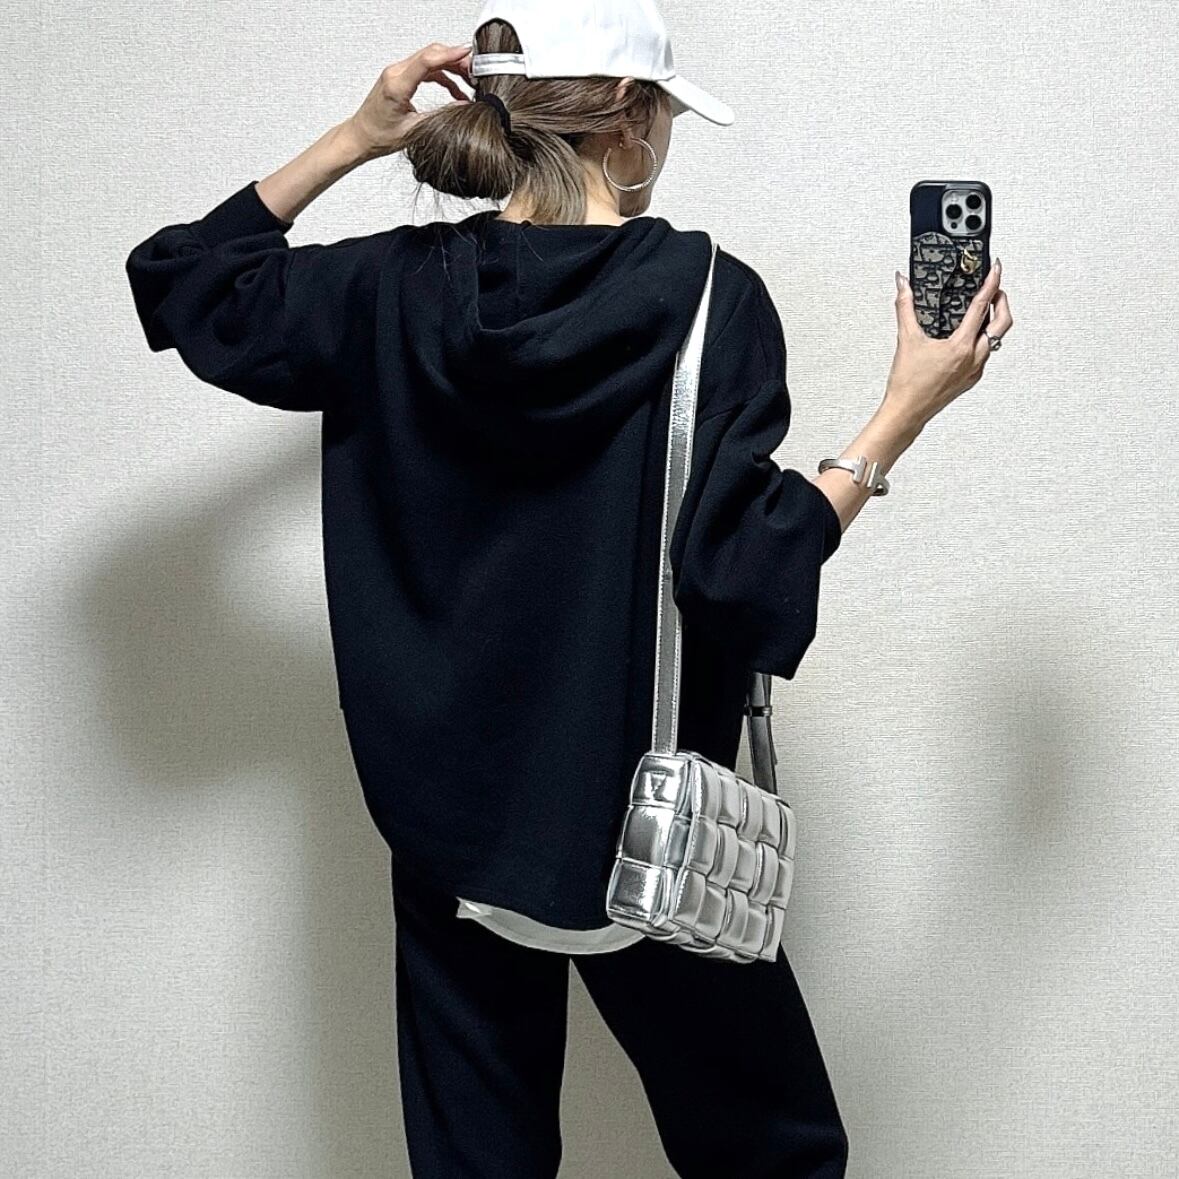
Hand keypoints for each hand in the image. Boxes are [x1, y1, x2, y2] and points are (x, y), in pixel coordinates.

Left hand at [343, 42, 472, 160]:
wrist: (361, 137)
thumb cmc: (379, 136)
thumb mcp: (415, 130)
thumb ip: (440, 115)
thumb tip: (462, 106)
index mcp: (397, 86)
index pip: (427, 60)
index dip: (450, 55)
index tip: (467, 54)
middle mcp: (395, 74)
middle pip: (430, 54)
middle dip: (455, 59)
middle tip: (474, 71)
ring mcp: (396, 73)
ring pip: (429, 59)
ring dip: (450, 66)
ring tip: (468, 80)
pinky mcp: (399, 77)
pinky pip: (425, 69)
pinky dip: (442, 75)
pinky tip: (454, 90)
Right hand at [883, 260, 1014, 432]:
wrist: (907, 412)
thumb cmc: (907, 383)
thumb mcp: (906, 340)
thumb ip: (905, 307)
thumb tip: (903, 284)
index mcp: (961, 347)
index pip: (982, 307)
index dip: (991, 284)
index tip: (996, 270)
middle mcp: (974, 358)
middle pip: (1003, 323)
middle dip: (1002, 302)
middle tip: (994, 289)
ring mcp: (975, 370)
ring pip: (996, 339)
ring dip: (994, 321)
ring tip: (983, 309)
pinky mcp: (971, 379)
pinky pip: (986, 353)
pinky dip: (983, 339)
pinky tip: (969, 336)